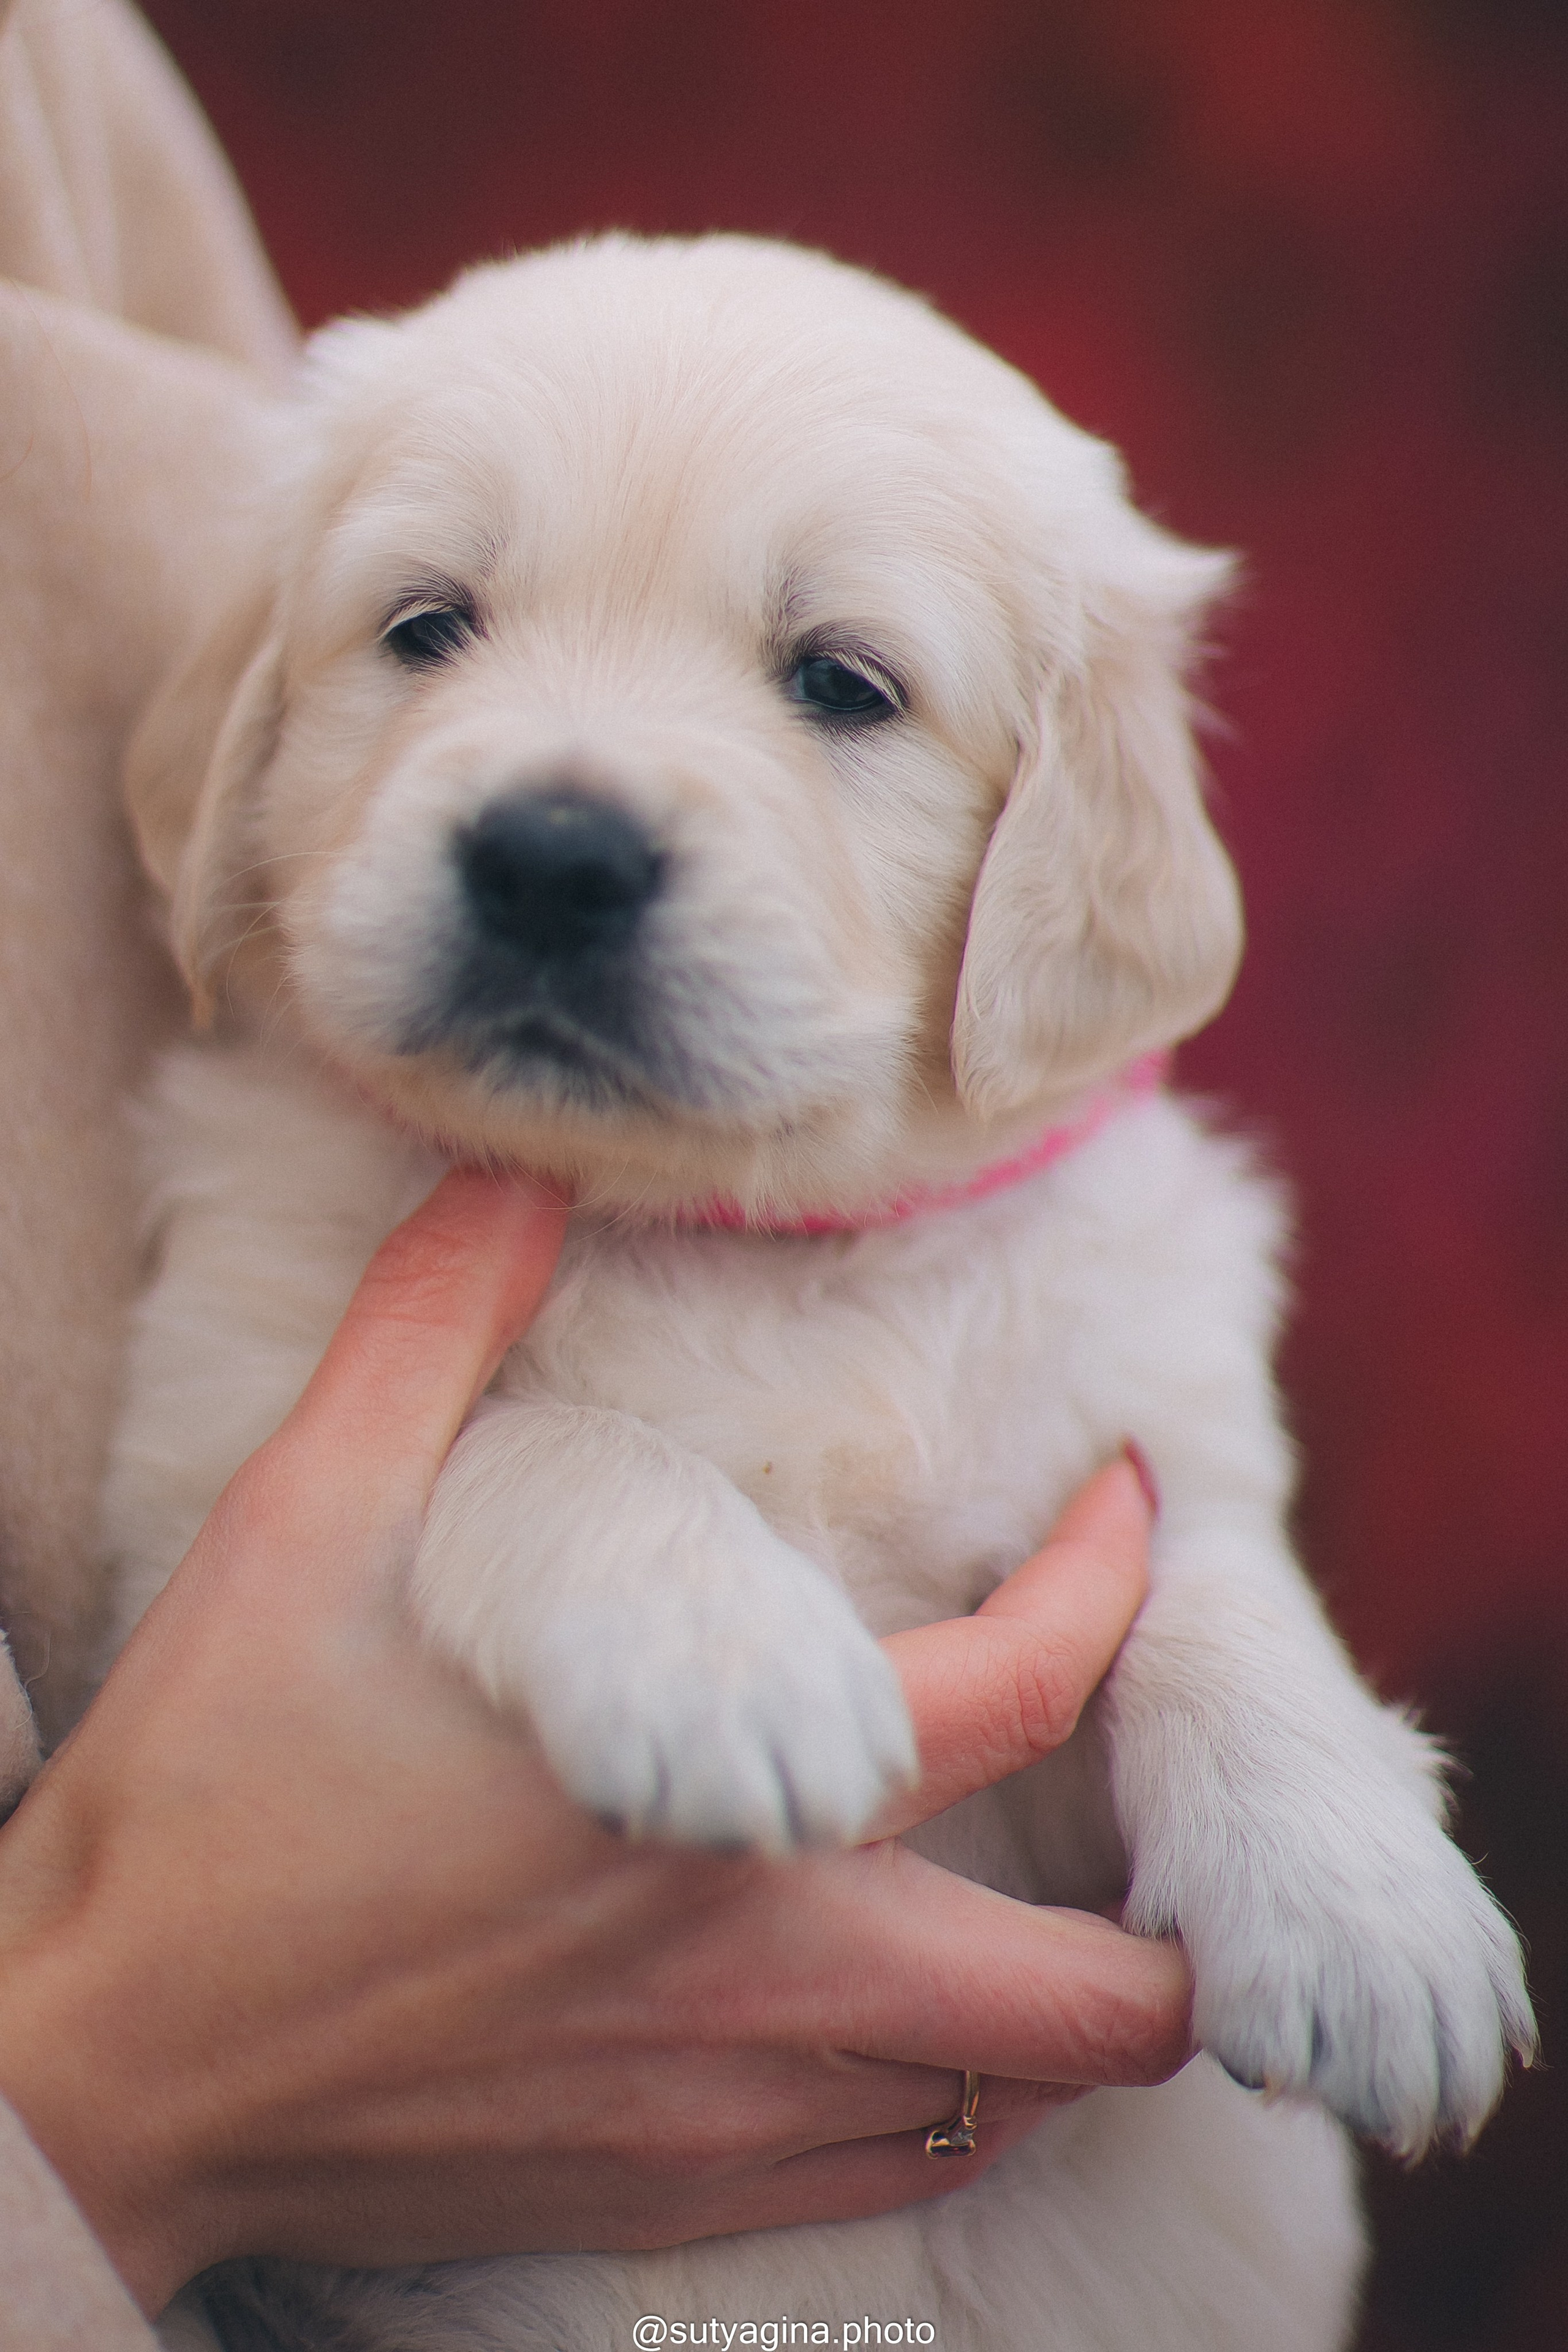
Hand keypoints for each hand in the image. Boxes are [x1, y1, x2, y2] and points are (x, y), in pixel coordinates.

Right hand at [0, 1173, 1189, 2315]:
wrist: (105, 2067)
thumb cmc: (210, 1797)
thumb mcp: (302, 1526)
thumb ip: (433, 1335)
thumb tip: (513, 1180)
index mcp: (716, 1792)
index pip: (1023, 1687)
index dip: (1113, 1583)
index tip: (1126, 1510)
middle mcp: (765, 1977)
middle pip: (1102, 1999)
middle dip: (1180, 1912)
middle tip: (1150, 1796)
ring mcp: (730, 2112)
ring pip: (1017, 2100)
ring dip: (1076, 2006)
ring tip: (1061, 1899)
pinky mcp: (668, 2196)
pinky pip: (894, 2174)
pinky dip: (955, 2099)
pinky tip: (916, 2026)